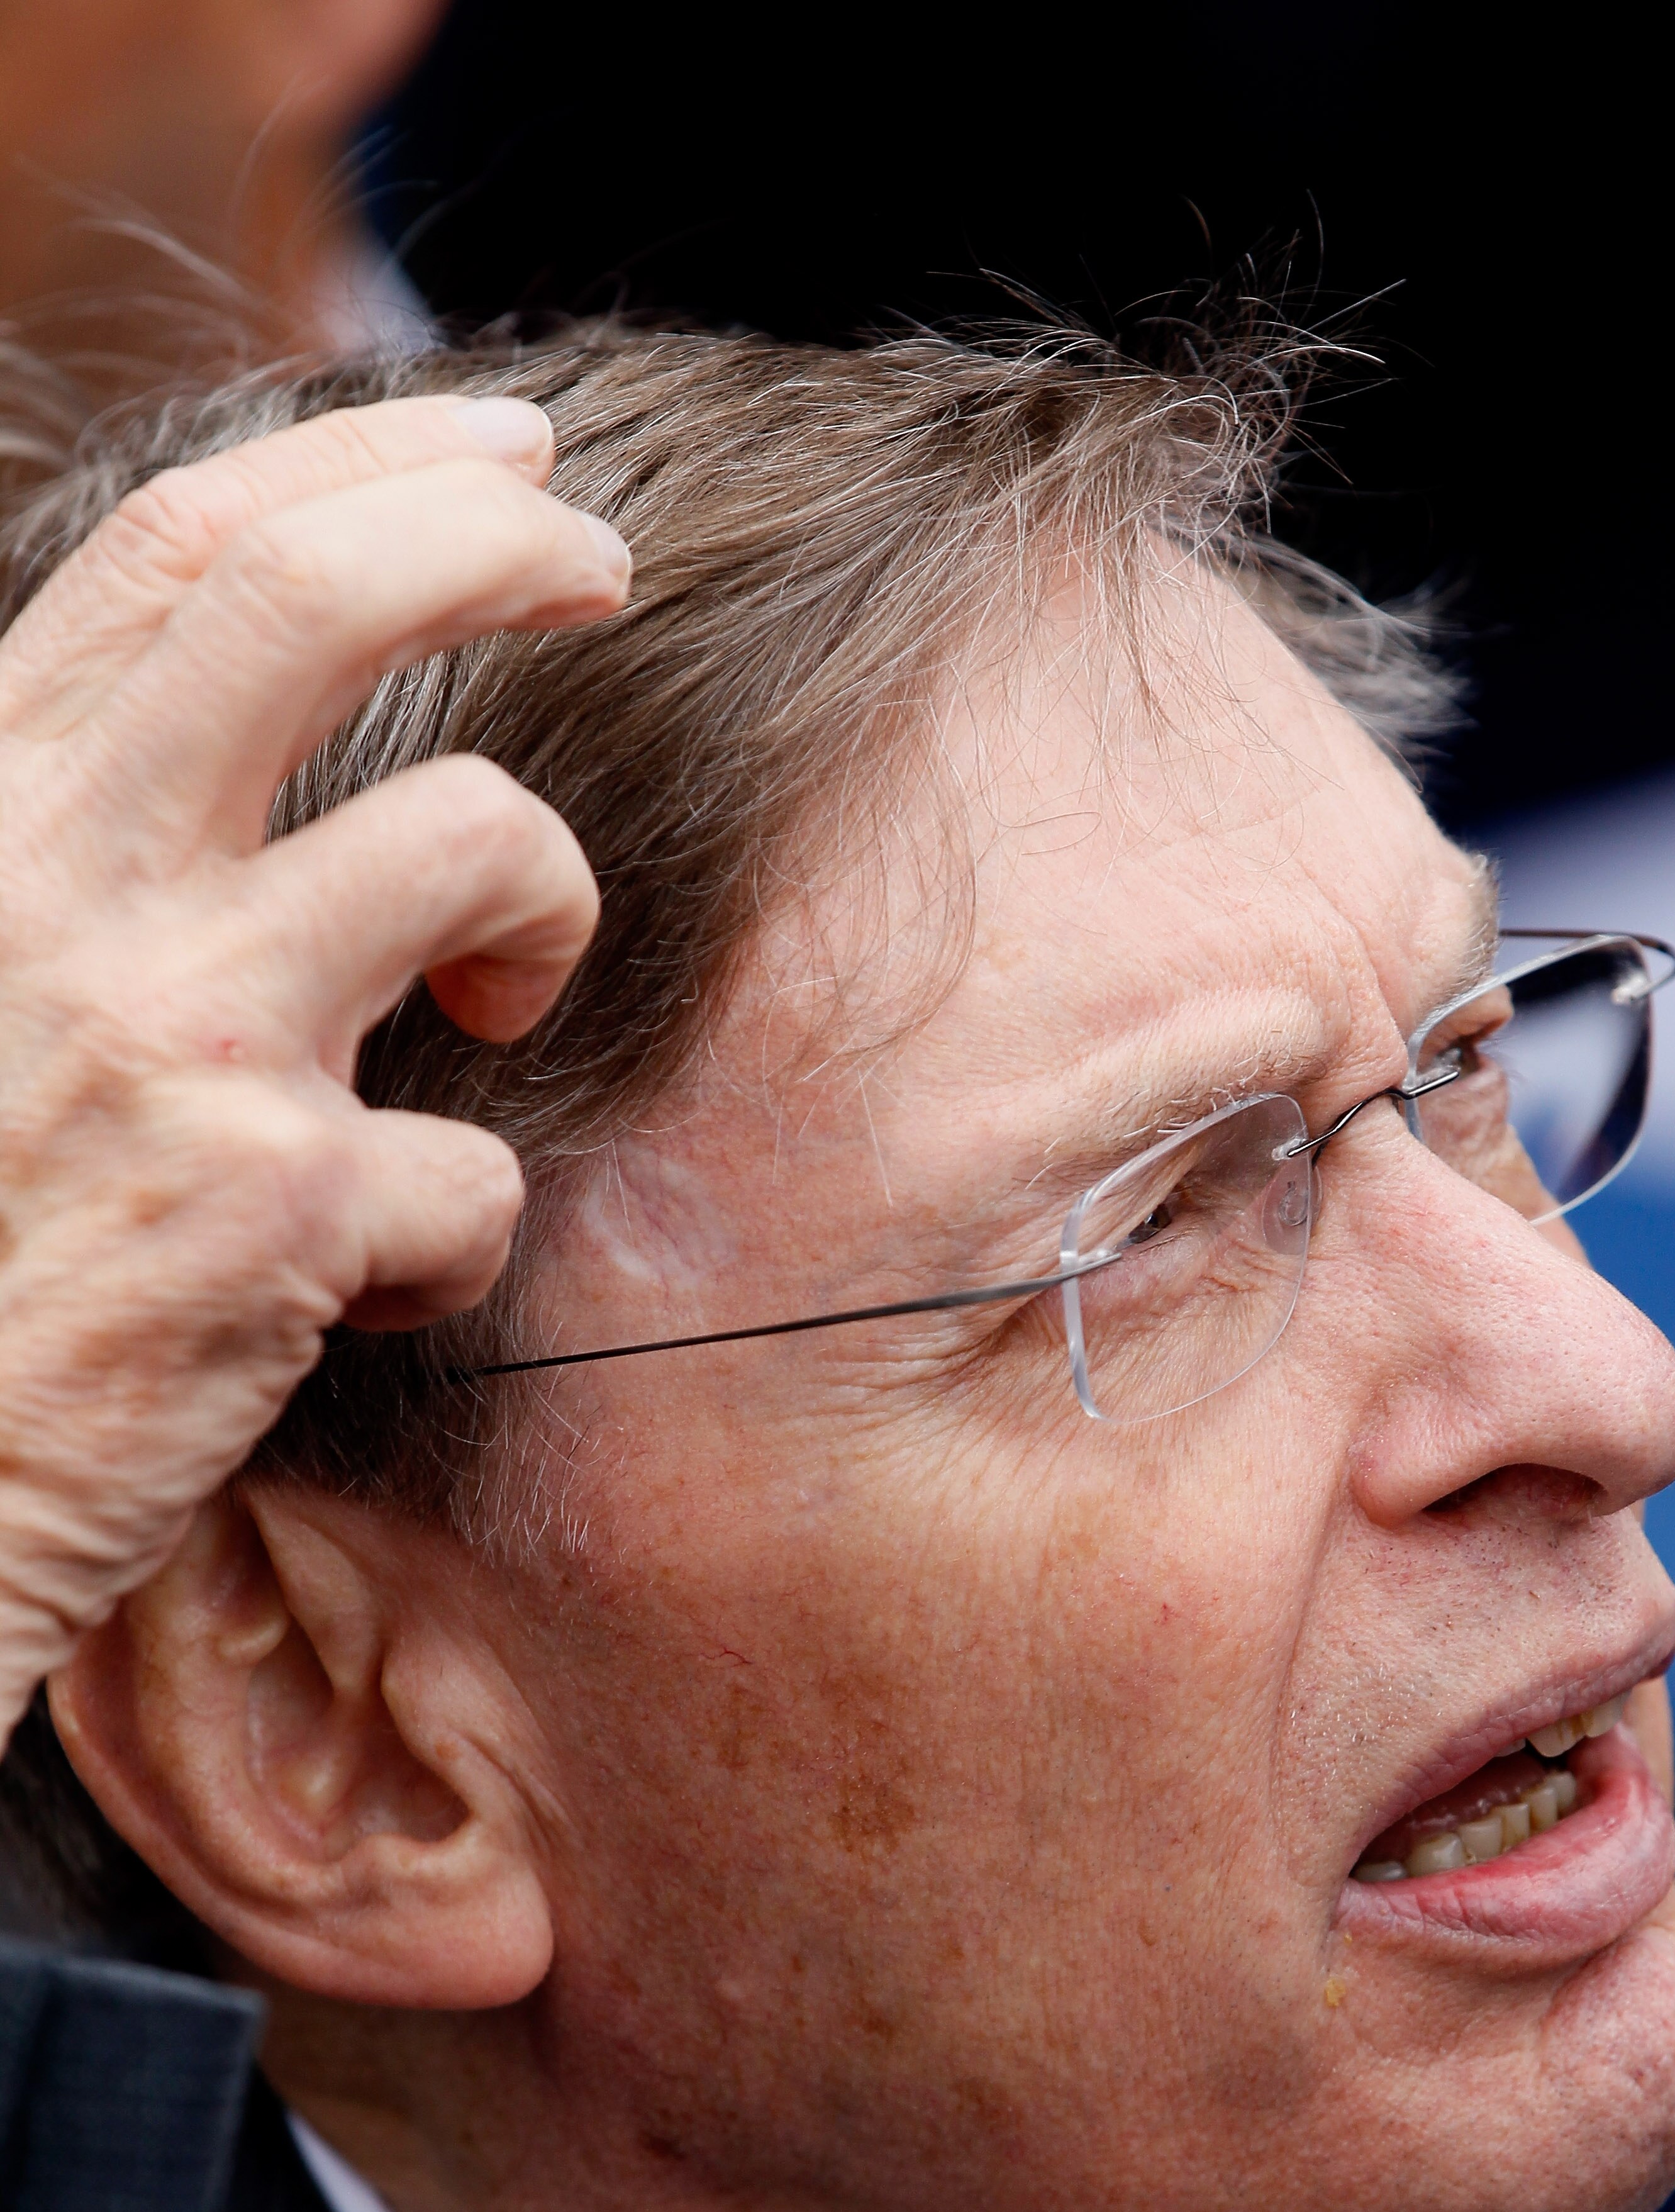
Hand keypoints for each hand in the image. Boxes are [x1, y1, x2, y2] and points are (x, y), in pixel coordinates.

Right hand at [0, 393, 630, 1742]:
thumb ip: (81, 854)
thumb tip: (232, 757)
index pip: (182, 557)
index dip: (366, 465)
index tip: (498, 447)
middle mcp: (63, 894)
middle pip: (320, 608)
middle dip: (502, 537)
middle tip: (601, 561)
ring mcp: (175, 1043)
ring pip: (475, 845)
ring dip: (544, 905)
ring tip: (500, 1006)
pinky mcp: (275, 1216)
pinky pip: (476, 1176)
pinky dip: (455, 1234)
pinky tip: (366, 1291)